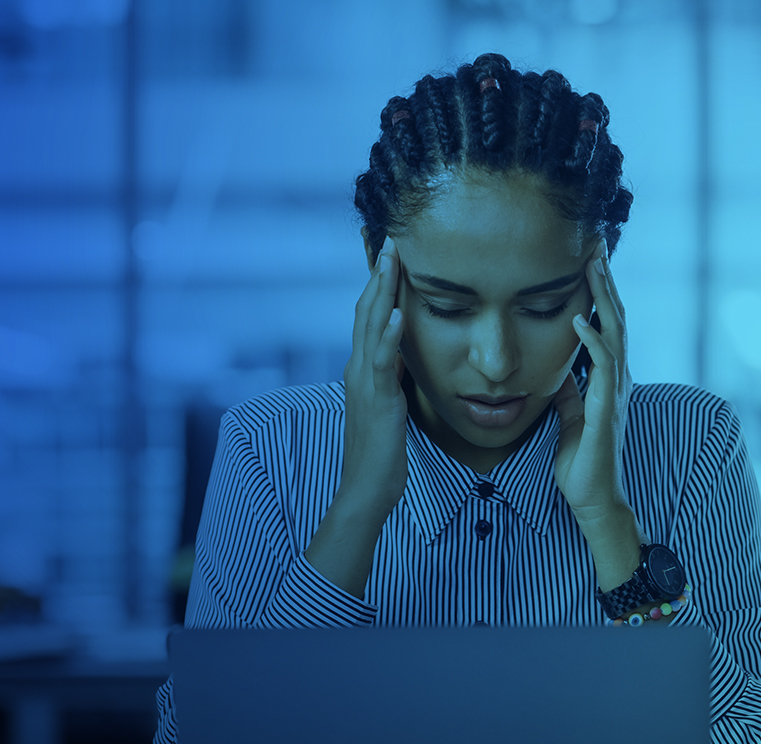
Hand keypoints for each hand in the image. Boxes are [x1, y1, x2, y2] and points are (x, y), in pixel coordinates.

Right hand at [338, 238, 409, 520]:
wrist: (367, 488)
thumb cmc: (381, 451)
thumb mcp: (389, 403)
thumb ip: (392, 375)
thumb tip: (402, 353)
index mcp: (363, 369)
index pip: (369, 316)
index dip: (379, 283)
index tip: (390, 252)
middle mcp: (358, 369)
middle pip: (366, 311)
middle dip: (379, 274)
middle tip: (389, 237)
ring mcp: (365, 383)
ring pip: (371, 327)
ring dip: (382, 291)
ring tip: (392, 259)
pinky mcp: (377, 400)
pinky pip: (383, 362)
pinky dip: (389, 336)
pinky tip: (398, 313)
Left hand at [553, 246, 644, 594]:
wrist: (593, 500)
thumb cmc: (582, 463)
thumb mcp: (570, 417)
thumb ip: (569, 390)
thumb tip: (559, 369)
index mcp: (607, 380)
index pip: (607, 324)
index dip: (600, 292)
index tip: (588, 260)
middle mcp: (616, 380)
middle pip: (616, 318)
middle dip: (606, 281)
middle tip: (596, 244)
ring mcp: (615, 393)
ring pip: (615, 333)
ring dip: (604, 297)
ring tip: (594, 265)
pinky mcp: (606, 409)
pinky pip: (603, 366)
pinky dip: (593, 339)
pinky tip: (580, 317)